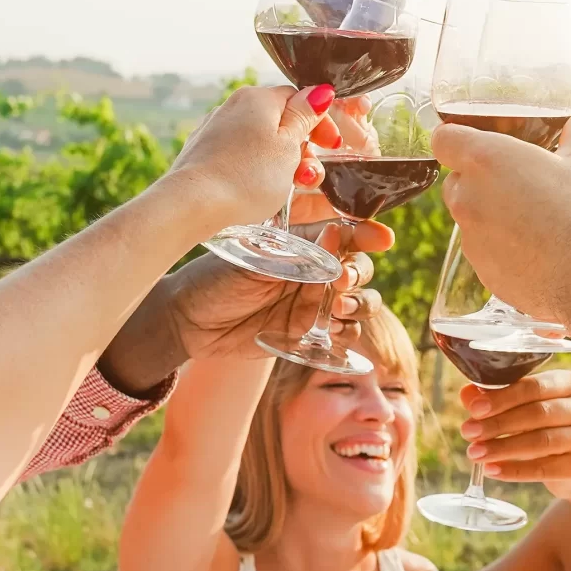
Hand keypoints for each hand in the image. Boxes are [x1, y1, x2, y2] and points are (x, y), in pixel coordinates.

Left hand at [97, 222, 396, 392]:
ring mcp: (312, 305)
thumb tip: (339, 233)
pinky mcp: (306, 336)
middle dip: (359, 274)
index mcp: (304, 245)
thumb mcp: (258, 256)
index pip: (346, 236)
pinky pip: (341, 336)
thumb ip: (300, 251)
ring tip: (337, 308)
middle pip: (360, 270)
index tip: (382, 238)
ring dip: (358, 305)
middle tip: (340, 280)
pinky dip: (346, 334)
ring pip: (358, 304)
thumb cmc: (216, 276)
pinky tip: (333, 331)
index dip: (367, 234)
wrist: (188, 320)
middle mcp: (314, 273)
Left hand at [159, 83, 336, 234]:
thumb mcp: (288, 146)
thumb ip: (305, 117)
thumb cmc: (246, 177)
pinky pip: (240, 157)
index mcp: (257, 98)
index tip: (331, 147)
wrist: (192, 204)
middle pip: (280, 123)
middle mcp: (233, 107)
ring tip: (286, 190)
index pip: (298, 98)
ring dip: (281, 164)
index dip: (319, 122)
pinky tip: (257, 192)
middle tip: (308, 178)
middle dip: (301, 150)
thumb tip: (319, 91)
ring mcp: (215, 131)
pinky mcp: (204, 155)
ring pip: (260, 142)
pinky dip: (255, 171)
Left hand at [432, 101, 570, 328]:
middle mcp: (469, 197)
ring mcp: (471, 238)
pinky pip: (484, 252)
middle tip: (514, 182)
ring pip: (470, 218)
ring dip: (490, 215)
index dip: (454, 138)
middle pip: (455, 180)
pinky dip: (501, 249)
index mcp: (486, 160)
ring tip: (530, 220)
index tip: (471, 141)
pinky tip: (533, 250)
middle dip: (477, 180)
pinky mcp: (482, 270)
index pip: (443, 140)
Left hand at [459, 367, 570, 488]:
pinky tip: (491, 470)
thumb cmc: (546, 427)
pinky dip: (514, 470)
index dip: (503, 397)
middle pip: (538, 413)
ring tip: (474, 453)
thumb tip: (468, 393)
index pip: (534, 386)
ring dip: (502, 448)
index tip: (475, 409)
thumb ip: (498, 398)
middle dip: (498, 423)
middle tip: (468, 432)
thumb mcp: (524, 408)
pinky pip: (544, 469)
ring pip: (541, 441)